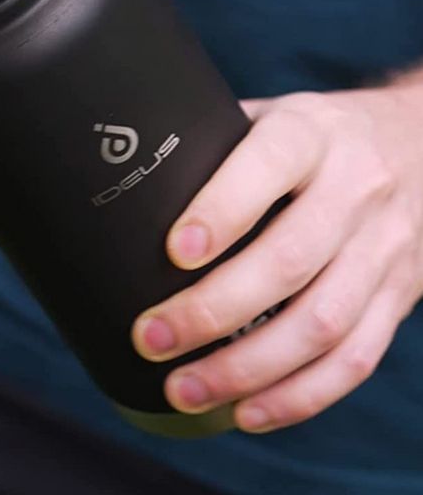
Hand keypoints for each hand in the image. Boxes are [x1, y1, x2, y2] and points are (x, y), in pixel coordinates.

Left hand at [131, 86, 422, 431]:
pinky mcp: (399, 296)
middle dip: (214, 309)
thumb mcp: (277, 114)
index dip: (223, 208)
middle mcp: (354, 188)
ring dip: (248, 368)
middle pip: (290, 259)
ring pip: (322, 322)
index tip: (173, 251)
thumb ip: (218, 144)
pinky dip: (300, 395)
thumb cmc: (322, 135)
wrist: (420, 142)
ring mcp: (383, 247)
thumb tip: (132, 181)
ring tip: (185, 389)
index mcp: (311, 132)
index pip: (270, 163)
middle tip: (151, 338)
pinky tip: (247, 410)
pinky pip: (355, 358)